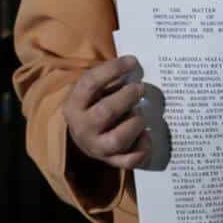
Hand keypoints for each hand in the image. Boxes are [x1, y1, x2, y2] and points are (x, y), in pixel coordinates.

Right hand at [62, 54, 150, 169]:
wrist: (84, 135)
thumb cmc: (96, 104)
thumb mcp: (95, 90)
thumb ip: (111, 79)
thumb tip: (135, 65)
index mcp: (74, 105)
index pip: (90, 84)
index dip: (112, 70)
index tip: (132, 61)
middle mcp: (82, 128)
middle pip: (105, 112)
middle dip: (126, 98)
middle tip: (140, 88)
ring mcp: (96, 147)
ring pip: (118, 139)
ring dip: (135, 123)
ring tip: (140, 114)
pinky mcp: (111, 161)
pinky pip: (130, 160)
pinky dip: (142, 148)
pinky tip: (147, 135)